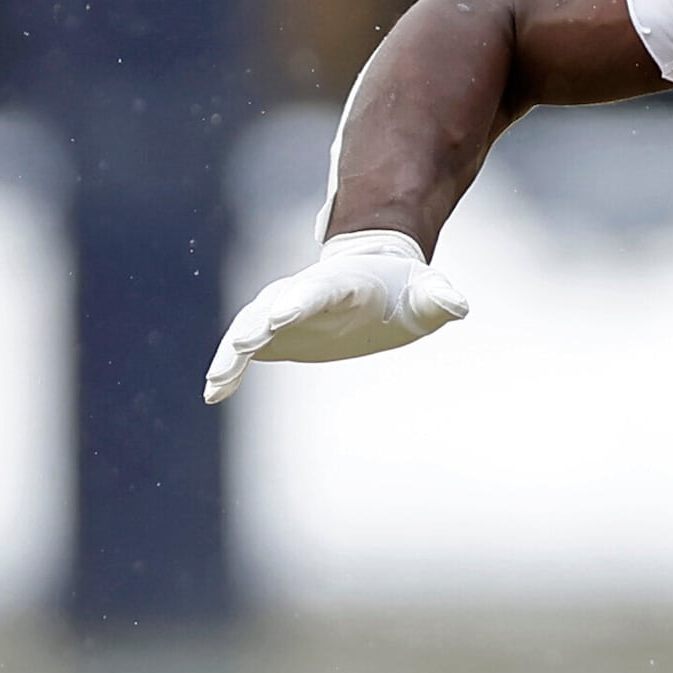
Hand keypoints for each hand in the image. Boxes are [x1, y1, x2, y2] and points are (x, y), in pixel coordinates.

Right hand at [204, 231, 469, 402]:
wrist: (374, 278)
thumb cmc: (403, 288)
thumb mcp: (426, 291)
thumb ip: (439, 297)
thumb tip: (457, 305)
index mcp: (344, 282)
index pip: (320, 289)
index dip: (303, 300)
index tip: (284, 315)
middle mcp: (305, 293)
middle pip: (274, 305)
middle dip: (257, 324)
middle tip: (239, 346)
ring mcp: (285, 310)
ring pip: (251, 326)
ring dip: (234, 352)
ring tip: (218, 380)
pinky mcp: (275, 333)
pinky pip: (245, 348)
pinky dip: (229, 369)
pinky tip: (214, 395)